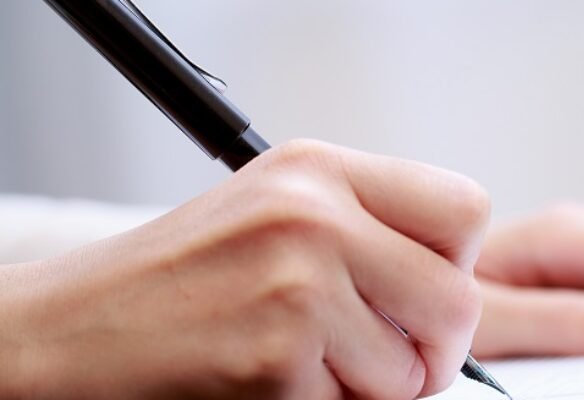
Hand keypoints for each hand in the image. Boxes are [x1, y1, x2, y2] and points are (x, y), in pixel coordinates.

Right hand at [0, 140, 489, 398]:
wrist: (72, 331)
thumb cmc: (178, 278)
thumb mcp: (276, 212)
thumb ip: (367, 229)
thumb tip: (453, 281)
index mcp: (320, 170)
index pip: (465, 207)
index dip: (457, 263)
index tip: (423, 292)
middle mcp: (314, 216)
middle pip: (457, 299)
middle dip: (435, 348)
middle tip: (396, 360)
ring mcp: (296, 285)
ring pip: (414, 370)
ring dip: (374, 388)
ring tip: (308, 364)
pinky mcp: (275, 358)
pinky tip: (268, 381)